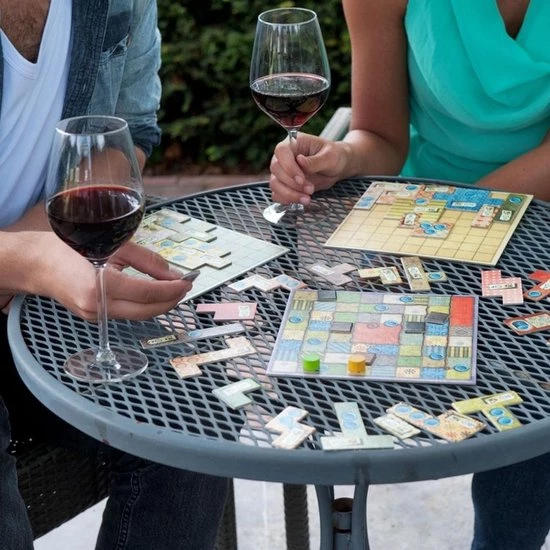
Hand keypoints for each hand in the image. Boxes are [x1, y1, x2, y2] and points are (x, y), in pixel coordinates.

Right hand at [39, 235, 191, 321]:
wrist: (34, 263)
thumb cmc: (67, 247)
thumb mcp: (111, 244)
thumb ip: (145, 260)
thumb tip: (173, 273)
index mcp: (101, 286)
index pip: (149, 293)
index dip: (173, 288)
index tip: (189, 280)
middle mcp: (99, 307)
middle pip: (147, 311)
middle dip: (171, 300)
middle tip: (186, 286)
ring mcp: (95, 317)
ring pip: (138, 316)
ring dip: (159, 304)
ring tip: (173, 289)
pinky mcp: (94, 318)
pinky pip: (126, 314)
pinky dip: (143, 305)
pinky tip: (152, 293)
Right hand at [270, 133, 348, 204]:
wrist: (336, 168)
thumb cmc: (334, 156)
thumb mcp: (330, 156)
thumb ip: (315, 160)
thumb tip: (300, 160)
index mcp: (294, 143)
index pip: (282, 152)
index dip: (289, 167)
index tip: (301, 180)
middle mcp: (284, 156)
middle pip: (276, 169)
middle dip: (292, 184)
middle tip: (310, 190)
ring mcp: (282, 171)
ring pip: (275, 184)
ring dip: (289, 194)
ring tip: (307, 199)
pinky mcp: (284, 184)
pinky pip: (277, 194)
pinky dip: (287, 200)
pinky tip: (300, 201)